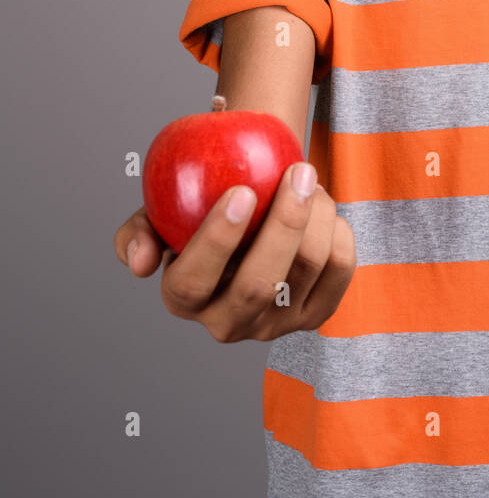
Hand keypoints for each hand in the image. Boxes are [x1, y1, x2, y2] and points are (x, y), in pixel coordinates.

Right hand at [114, 163, 356, 341]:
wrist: (253, 215)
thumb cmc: (201, 207)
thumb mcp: (161, 212)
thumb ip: (140, 230)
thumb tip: (139, 262)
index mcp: (183, 299)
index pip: (193, 282)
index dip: (216, 240)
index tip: (241, 191)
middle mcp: (228, 322)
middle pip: (260, 284)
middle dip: (284, 223)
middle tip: (298, 172)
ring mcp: (274, 325)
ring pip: (307, 268)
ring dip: (316, 213)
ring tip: (307, 178)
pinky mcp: (315, 315)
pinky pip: (340, 269)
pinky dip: (339, 229)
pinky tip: (324, 207)